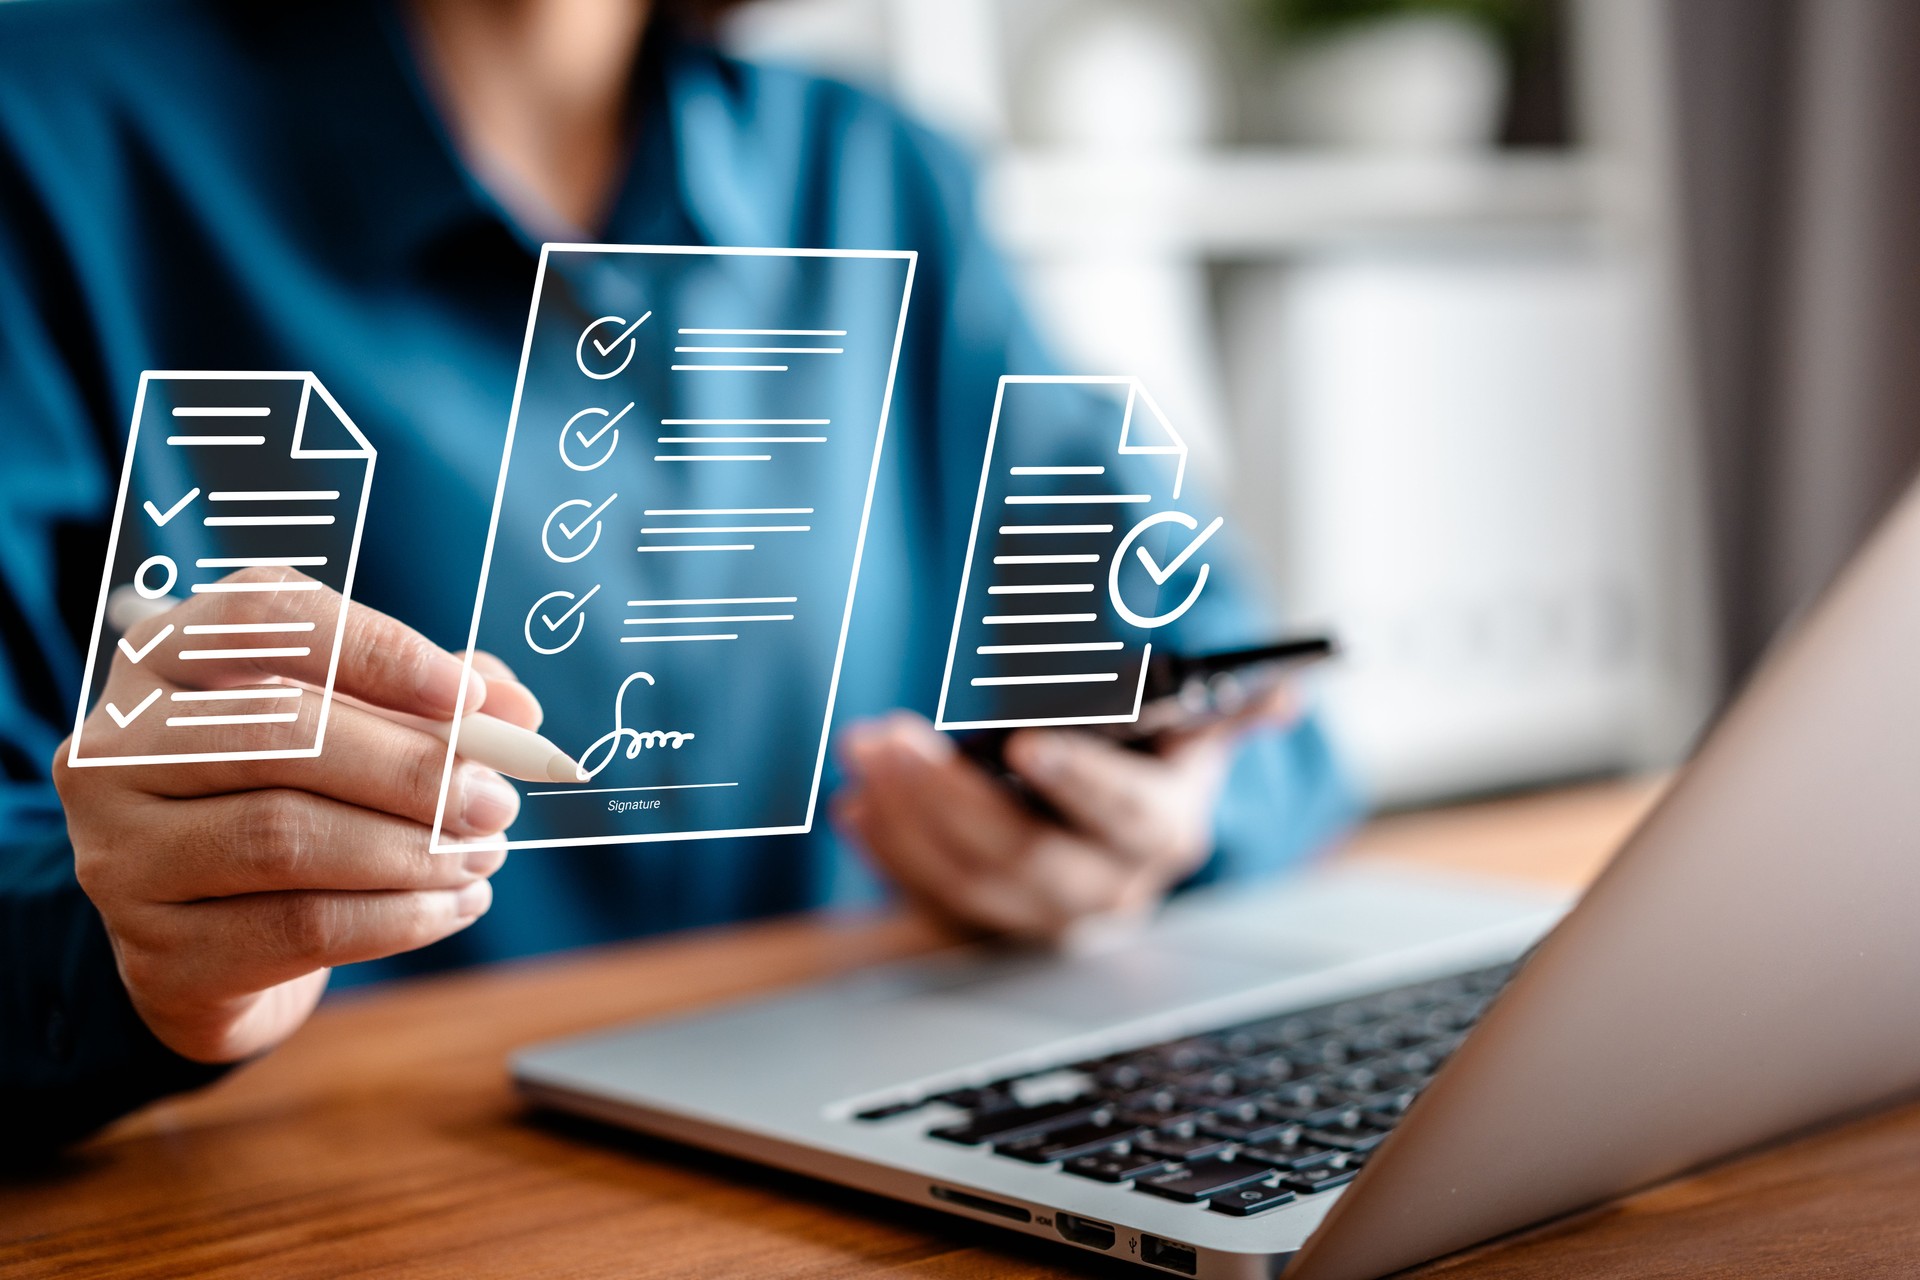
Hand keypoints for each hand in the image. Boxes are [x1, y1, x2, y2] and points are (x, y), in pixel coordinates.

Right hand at [52, 568, 538, 1063]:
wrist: (215, 942)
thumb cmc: (293, 798)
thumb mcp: (354, 727)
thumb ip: (433, 703)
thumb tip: (517, 711)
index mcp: (165, 655)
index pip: (264, 619)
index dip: (377, 650)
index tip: (469, 697)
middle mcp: (119, 746)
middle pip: (279, 734)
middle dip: (412, 768)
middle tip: (498, 799)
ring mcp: (122, 854)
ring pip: (284, 836)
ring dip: (412, 849)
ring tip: (485, 855)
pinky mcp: (157, 951)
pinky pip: (297, 928)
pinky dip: (397, 917)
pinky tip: (455, 906)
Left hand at [832, 688, 1297, 941]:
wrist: (1113, 841)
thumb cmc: (1145, 765)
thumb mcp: (1192, 735)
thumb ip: (1229, 711)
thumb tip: (1285, 693)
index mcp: (1165, 831)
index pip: (1127, 813)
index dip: (1081, 780)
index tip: (1025, 743)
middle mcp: (1107, 888)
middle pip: (1025, 855)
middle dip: (952, 796)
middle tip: (894, 737)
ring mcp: (1041, 917)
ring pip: (965, 881)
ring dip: (905, 815)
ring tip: (867, 748)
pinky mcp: (985, 927)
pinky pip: (925, 900)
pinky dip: (886, 851)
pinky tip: (857, 802)